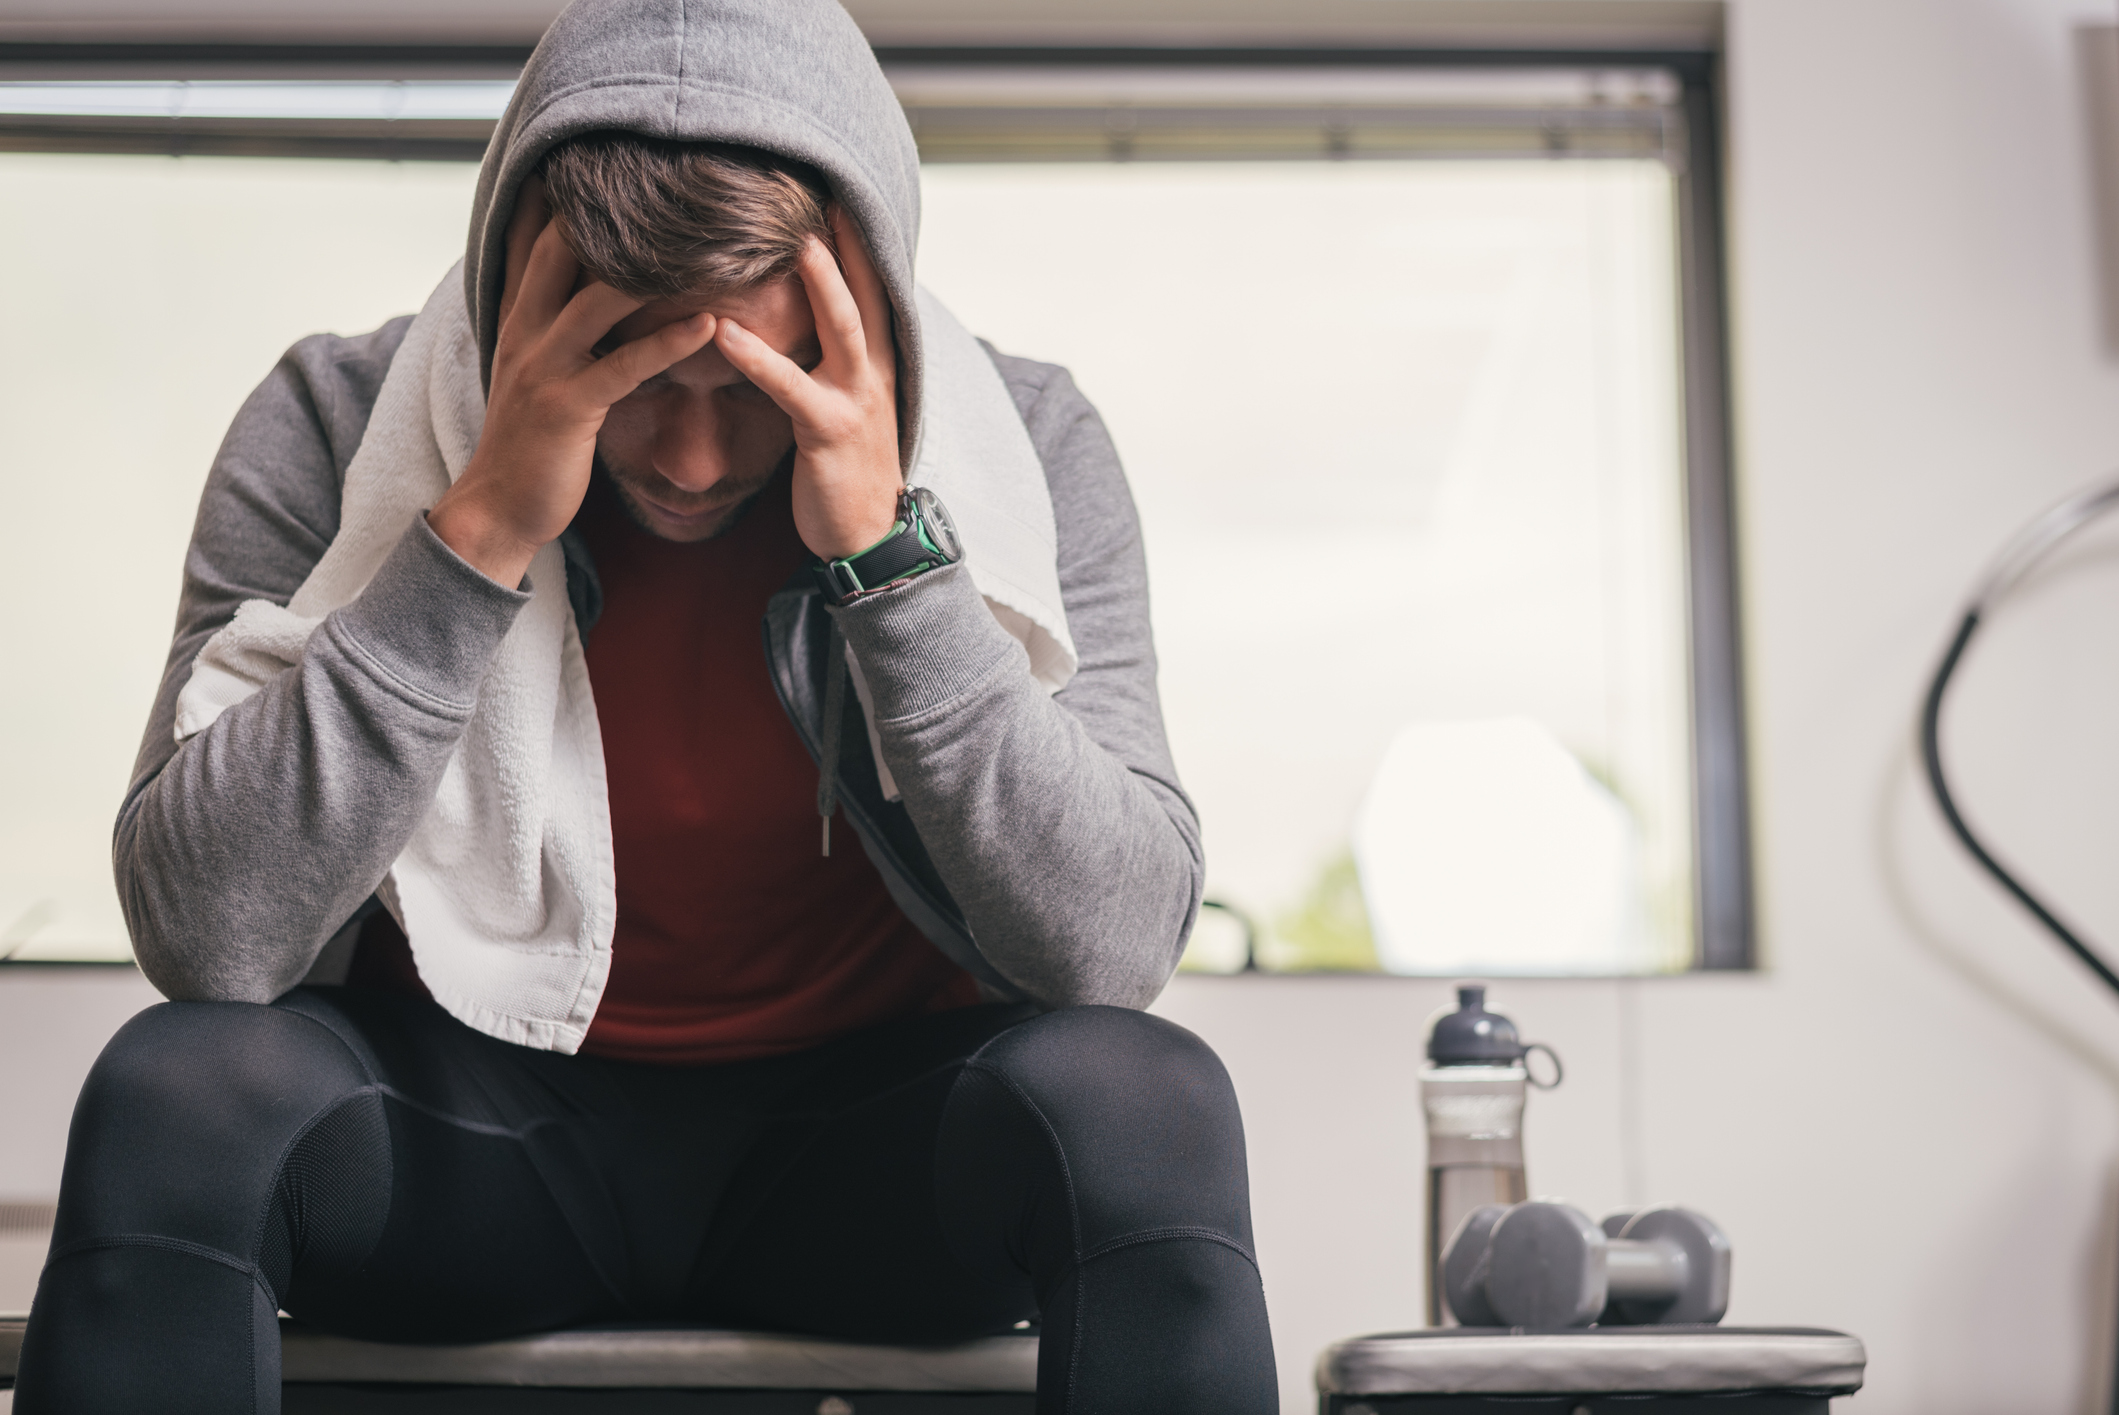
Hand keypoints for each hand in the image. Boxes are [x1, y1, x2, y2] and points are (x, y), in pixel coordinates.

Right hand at [430, 177, 718, 585]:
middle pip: (560, 251)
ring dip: (651, 270)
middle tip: (667, 180)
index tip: (597, 159)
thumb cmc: (530, 441)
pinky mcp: (570, 408)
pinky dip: (669, 342)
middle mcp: (525, 333)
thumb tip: (586, 292)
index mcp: (517, 319)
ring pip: (596, 302)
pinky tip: (709, 324)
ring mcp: (544, 368)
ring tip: (704, 242)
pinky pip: (626, 365)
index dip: (559, 198)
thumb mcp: (533, 370)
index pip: (532, 241)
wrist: (498, 507)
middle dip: (608, 215)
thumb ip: (553, 326)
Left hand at [714, 207, 901, 560]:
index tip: (835, 197)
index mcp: (877, 364)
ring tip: (791, 240)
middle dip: (847, 244)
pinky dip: (759, 358)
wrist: (869, 537)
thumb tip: (800, 327)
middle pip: (865, 294)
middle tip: (822, 192)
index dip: (856, 245)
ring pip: (842, 328)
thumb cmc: (847, 472)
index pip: (871, 291)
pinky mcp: (829, 433)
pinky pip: (792, 388)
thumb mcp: (844, 406)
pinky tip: (724, 333)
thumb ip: (827, 363)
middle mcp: (875, 374)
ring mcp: (857, 401)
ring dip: (820, 282)